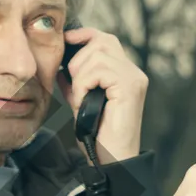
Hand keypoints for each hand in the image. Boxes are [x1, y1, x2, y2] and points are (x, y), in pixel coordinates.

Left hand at [56, 26, 146, 163]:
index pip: (105, 39)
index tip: (66, 41)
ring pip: (97, 54)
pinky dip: (84, 85)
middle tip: (76, 86)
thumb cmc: (98, 135)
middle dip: (79, 59)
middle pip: (101, 41)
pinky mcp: (130, 87)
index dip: (84, 35)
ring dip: (80, 76)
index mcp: (124, 73)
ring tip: (81, 98)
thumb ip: (75, 82)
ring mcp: (134, 78)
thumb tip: (61, 63)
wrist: (110, 160)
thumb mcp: (81, 102)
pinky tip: (84, 101)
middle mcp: (133, 72)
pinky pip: (98, 70)